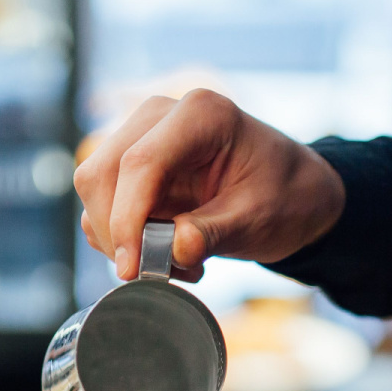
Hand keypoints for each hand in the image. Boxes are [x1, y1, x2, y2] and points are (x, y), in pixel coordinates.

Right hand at [74, 90, 345, 280]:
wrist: (295, 192)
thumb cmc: (285, 198)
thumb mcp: (258, 220)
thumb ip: (214, 233)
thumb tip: (174, 250)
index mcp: (201, 116)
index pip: (140, 163)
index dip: (126, 220)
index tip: (132, 269)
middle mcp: (162, 116)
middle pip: (103, 173)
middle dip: (118, 233)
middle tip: (158, 274)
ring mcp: (143, 136)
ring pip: (96, 189)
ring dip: (124, 239)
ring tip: (180, 262)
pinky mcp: (135, 164)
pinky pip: (107, 203)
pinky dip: (127, 237)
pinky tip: (170, 250)